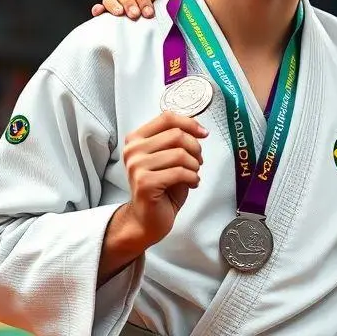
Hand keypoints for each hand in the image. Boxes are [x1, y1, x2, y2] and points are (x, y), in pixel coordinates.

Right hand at [91, 0, 175, 19]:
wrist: (158, 46)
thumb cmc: (166, 25)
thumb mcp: (170, 11)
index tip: (149, 12)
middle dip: (132, 1)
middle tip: (136, 15)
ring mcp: (119, 4)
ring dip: (115, 3)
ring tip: (121, 14)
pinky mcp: (107, 15)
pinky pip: (100, 7)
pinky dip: (99, 8)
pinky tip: (99, 13)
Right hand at [121, 111, 207, 246]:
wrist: (146, 219)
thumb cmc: (161, 187)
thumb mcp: (169, 157)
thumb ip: (176, 140)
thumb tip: (199, 129)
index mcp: (137, 138)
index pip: (167, 117)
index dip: (190, 123)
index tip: (203, 133)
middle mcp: (133, 150)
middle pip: (176, 135)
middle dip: (195, 148)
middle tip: (198, 162)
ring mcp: (137, 166)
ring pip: (180, 154)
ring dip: (195, 166)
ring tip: (193, 174)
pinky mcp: (145, 183)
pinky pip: (180, 172)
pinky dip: (193, 178)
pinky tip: (192, 184)